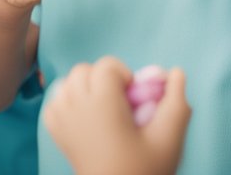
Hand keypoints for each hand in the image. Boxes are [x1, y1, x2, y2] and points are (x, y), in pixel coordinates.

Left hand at [44, 57, 190, 174]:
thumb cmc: (145, 171)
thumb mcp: (169, 138)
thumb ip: (176, 102)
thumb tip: (176, 72)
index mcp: (102, 104)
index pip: (106, 66)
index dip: (124, 74)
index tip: (134, 97)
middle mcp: (77, 107)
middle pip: (83, 70)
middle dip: (103, 78)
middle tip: (121, 102)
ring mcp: (62, 121)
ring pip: (66, 83)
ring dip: (84, 87)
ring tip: (103, 107)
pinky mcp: (57, 134)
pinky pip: (54, 103)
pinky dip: (67, 101)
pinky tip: (84, 116)